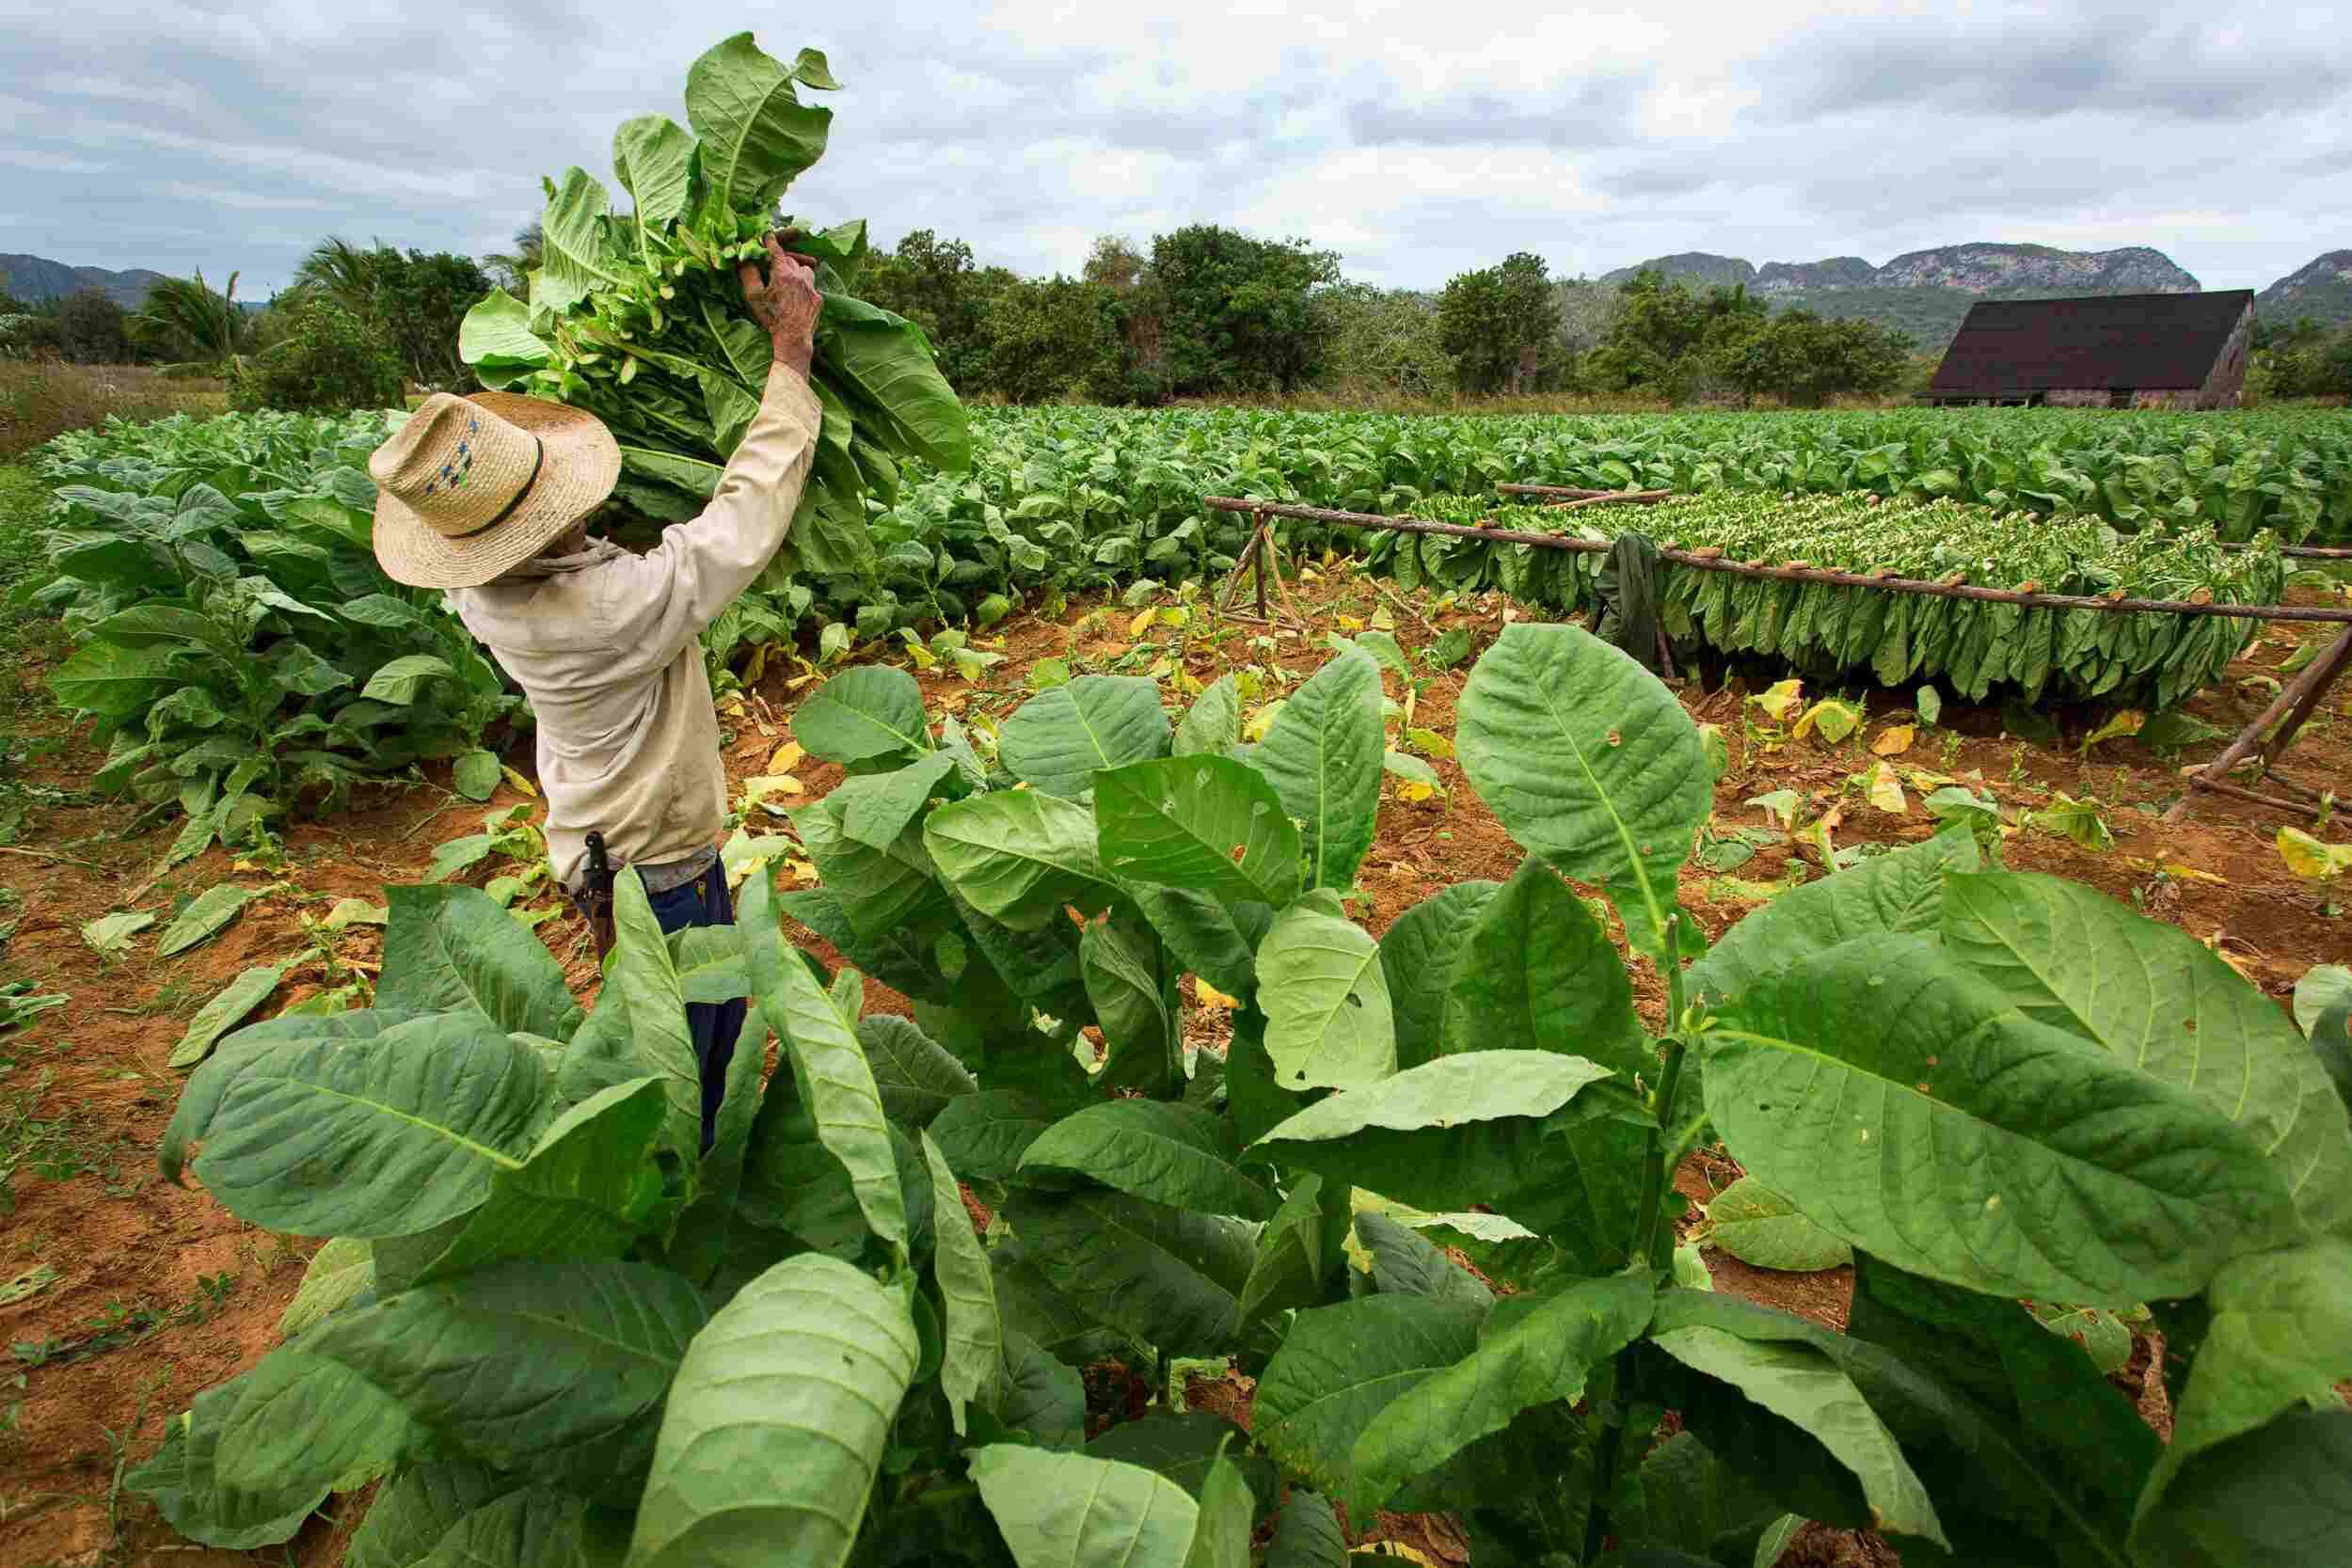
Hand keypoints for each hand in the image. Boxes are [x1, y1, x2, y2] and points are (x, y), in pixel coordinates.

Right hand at [737, 235, 819, 377]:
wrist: (793, 339)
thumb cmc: (771, 318)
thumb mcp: (754, 297)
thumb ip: (748, 275)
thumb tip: (744, 259)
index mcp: (782, 274)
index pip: (776, 250)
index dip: (771, 241)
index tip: (767, 235)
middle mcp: (799, 277)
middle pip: (790, 260)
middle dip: (782, 261)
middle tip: (773, 268)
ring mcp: (811, 287)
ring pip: (804, 269)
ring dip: (796, 271)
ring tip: (788, 281)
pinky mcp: (818, 298)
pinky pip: (810, 286)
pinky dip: (803, 287)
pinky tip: (796, 298)